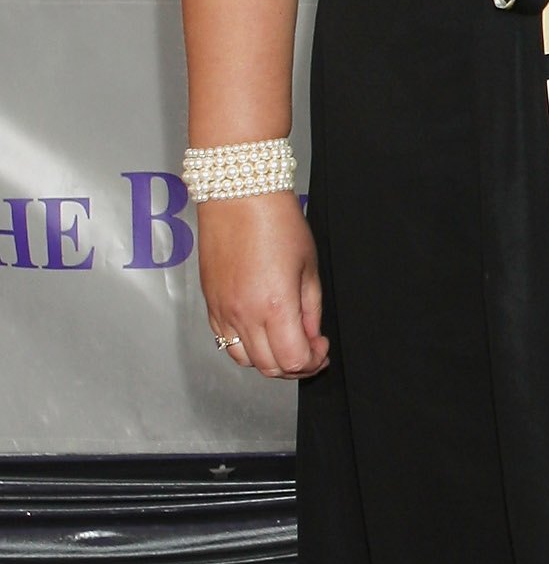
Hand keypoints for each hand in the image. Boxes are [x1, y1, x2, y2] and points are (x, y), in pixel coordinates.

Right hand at [198, 194, 328, 377]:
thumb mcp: (308, 267)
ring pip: (244, 360)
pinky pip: (225, 340)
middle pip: (269, 367)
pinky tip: (261, 330)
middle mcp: (244, 313)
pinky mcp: (210, 303)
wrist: (238, 196)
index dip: (313, 362)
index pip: (293, 361)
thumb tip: (312, 337)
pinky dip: (245, 345)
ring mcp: (223, 310)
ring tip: (285, 342)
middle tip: (311, 348)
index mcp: (274, 305)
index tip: (322, 347)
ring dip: (268, 360)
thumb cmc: (276, 221)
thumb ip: (311, 309)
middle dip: (295, 365)